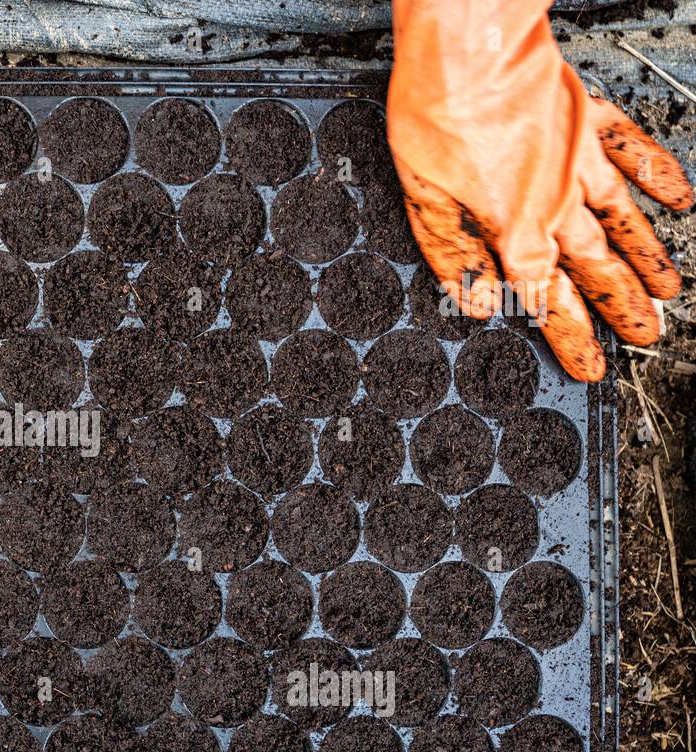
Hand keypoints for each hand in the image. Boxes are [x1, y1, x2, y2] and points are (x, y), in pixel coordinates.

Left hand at [387, 0, 692, 381]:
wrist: (469, 46)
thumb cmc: (437, 113)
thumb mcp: (423, 199)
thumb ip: (453, 256)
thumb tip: (477, 303)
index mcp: (515, 228)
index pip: (547, 299)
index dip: (569, 337)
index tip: (589, 365)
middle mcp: (557, 202)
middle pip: (594, 269)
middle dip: (619, 309)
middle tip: (645, 338)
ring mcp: (579, 162)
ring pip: (622, 223)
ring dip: (646, 259)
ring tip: (668, 291)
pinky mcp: (588, 122)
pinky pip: (633, 154)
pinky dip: (659, 176)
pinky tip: (681, 198)